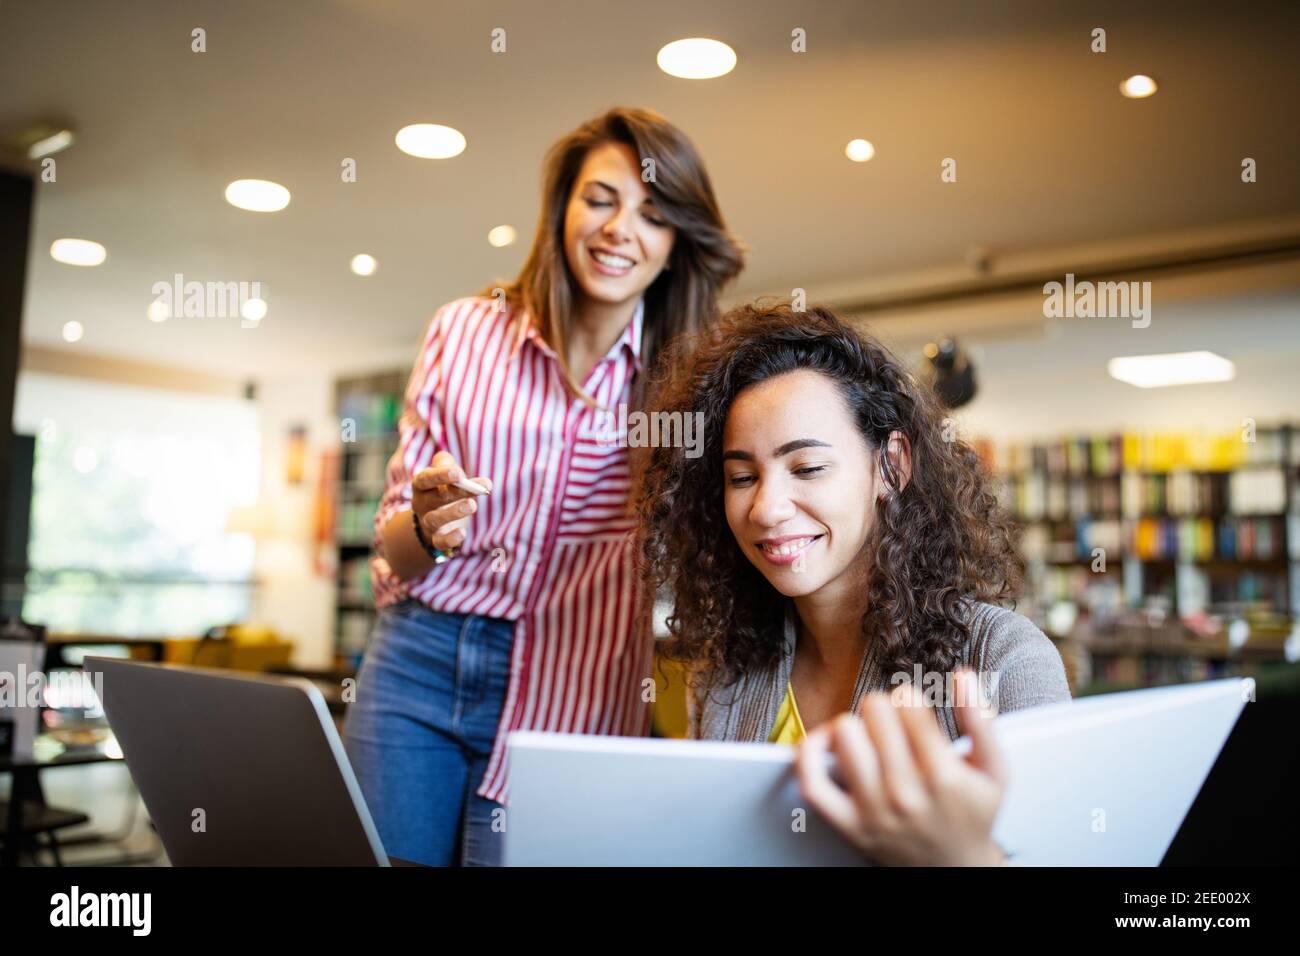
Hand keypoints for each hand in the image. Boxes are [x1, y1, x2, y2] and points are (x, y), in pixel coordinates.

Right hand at [411, 451, 491, 554]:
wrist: (432, 517)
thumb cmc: (442, 488)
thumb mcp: (443, 472)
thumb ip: (447, 464)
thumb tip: (455, 469)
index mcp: (421, 484)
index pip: (426, 478)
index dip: (441, 475)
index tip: (458, 473)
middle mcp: (421, 503)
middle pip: (437, 497)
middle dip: (457, 492)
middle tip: (476, 488)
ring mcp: (427, 522)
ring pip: (435, 519)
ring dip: (454, 512)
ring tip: (472, 505)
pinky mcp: (435, 539)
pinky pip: (439, 542)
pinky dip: (450, 539)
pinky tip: (462, 533)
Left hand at [794, 668, 1007, 865]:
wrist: (953, 868)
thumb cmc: (973, 813)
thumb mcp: (994, 770)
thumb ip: (981, 720)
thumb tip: (963, 676)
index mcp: (943, 775)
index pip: (908, 704)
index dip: (908, 697)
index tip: (912, 706)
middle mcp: (905, 793)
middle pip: (874, 711)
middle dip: (884, 709)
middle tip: (893, 725)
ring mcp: (873, 810)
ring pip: (844, 735)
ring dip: (855, 727)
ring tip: (868, 736)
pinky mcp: (848, 824)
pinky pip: (813, 781)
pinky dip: (810, 754)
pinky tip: (826, 741)